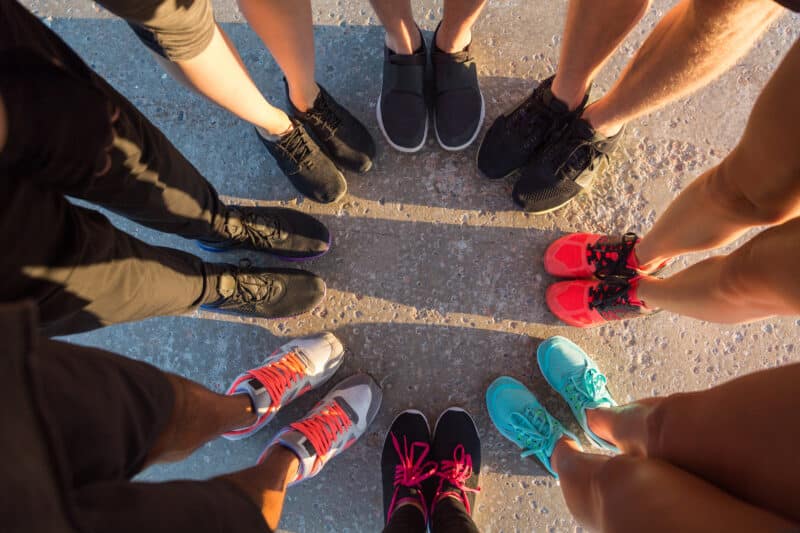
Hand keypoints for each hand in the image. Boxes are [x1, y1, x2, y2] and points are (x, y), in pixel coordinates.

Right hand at [0, 48, 117, 187]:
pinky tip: (53, 173)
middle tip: (65, 141)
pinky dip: (72, 179)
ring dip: (86, 162)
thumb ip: (53, 69)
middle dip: (91, 139)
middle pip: (106, 138)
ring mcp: (96, 155)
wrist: (1, 120)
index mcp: (98, 102)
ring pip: (101, 163)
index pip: (107, 112)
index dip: (92, 117)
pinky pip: (84, 181)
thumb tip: (55, 67)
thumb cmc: (13, 86)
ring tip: (60, 160)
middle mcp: (103, 128)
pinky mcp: (83, 178)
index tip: (78, 120)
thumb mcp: (33, 62)